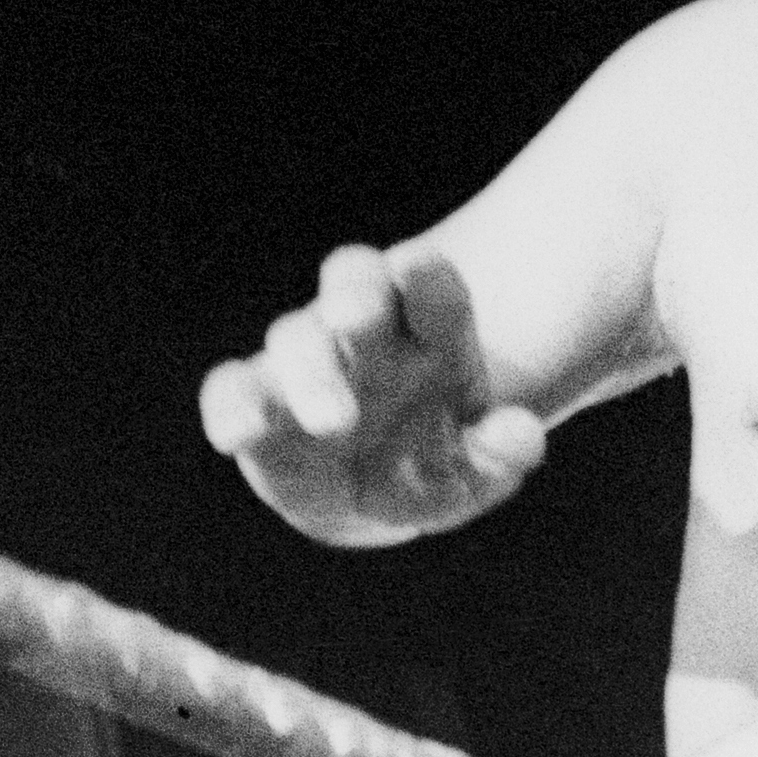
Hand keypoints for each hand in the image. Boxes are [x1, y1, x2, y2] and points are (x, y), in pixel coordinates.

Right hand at [198, 246, 546, 544]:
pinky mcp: (259, 399)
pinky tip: (238, 433)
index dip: (425, 275)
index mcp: (432, 330)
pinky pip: (234, 390)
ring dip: (310, 372)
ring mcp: (308, 360)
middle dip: (355, 298)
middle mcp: (366, 332)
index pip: (434, 286)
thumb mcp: (475, 470)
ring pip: (298, 337)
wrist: (364, 489)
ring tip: (332, 419)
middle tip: (356, 319)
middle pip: (356, 286)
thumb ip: (501, 453)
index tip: (416, 267)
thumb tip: (524, 433)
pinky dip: (234, 407)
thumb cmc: (425, 464)